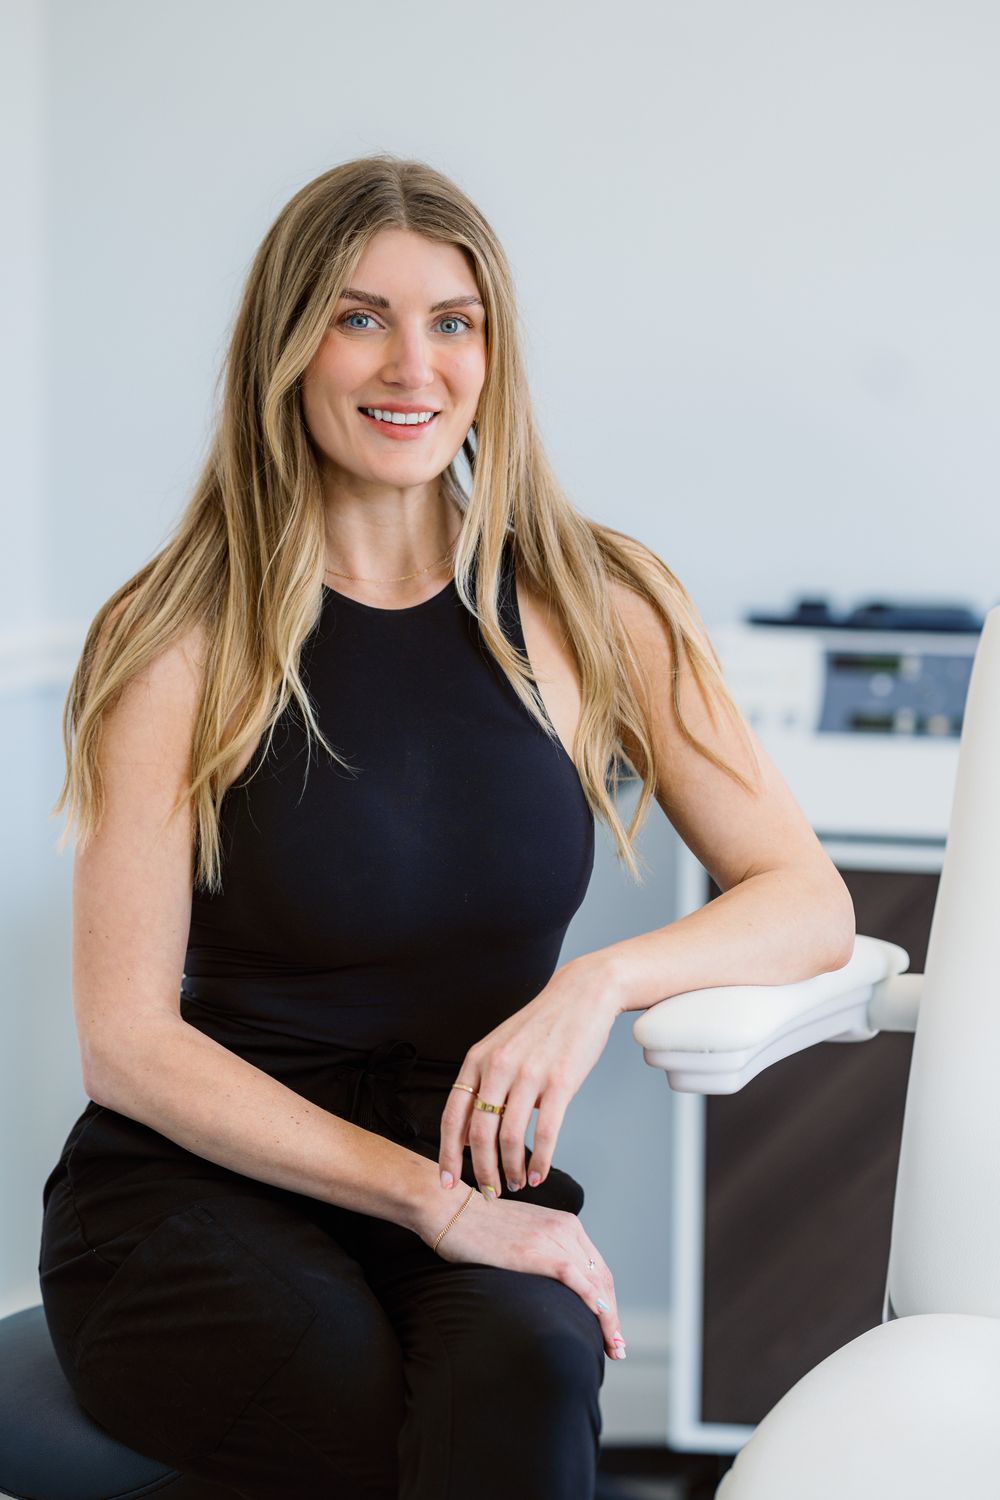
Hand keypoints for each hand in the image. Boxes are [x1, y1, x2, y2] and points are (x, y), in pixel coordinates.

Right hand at [425, 1187, 627, 1362]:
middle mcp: (565, 1228)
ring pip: (595, 1282)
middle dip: (613, 1315)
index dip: (607, 1299)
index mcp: (564, 1223)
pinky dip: (593, 1302)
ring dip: (608, 1319)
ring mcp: (552, 1238)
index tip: (610, 1328)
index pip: (596, 1268)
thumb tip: (548, 1287)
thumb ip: (541, 1252)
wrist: (451, 1211)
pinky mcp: (537, 1251)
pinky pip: (576, 1279)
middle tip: (616, 1347)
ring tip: (612, 1348)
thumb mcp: (522, 1236)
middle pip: (601, 1277)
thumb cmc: (479, 1227)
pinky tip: (601, 1321)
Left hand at [437, 954, 620, 1199]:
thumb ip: (485, 1083)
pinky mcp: (561, 1082)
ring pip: (509, 1138)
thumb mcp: (502, 1046)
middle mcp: (498, 1067)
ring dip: (511, 1170)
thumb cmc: (542, 1025)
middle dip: (481, 1172)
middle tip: (489, 1193)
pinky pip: (545, 1134)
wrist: (582, 994)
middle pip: (478, 1135)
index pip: (452, 1116)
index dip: (447, 1155)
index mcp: (478, 1059)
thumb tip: (472, 1131)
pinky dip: (541, 1161)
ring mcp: (529, 1074)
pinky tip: (540, 1173)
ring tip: (517, 1184)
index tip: (447, 1183)